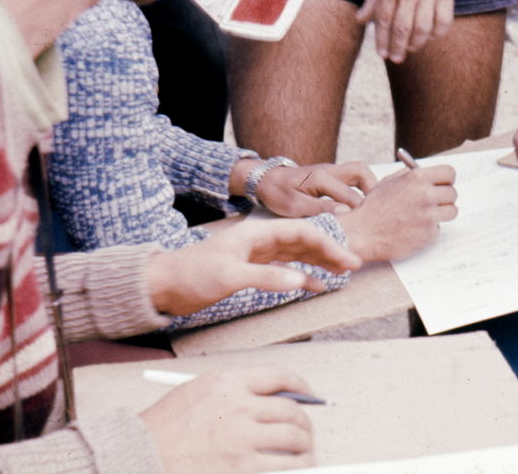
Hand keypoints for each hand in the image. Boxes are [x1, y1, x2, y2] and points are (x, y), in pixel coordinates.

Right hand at [141, 365, 316, 472]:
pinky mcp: (243, 470)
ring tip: (305, 454)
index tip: (309, 396)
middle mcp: (239, 408)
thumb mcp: (197, 393)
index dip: (301, 386)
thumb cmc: (162, 429)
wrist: (137, 457)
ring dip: (305, 448)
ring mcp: (242, 441)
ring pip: (295, 440)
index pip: (279, 376)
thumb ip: (235, 393)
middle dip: (305, 423)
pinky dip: (296, 469)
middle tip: (306, 431)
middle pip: (292, 411)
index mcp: (228, 383)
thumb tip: (275, 401)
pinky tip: (297, 470)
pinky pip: (285, 468)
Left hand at [147, 219, 360, 315]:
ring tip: (342, 272)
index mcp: (257, 233)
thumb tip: (300, 282)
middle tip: (354, 265)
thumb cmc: (192, 274)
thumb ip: (265, 278)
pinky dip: (302, 276)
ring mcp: (256, 255)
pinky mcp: (251, 269)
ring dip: (320, 262)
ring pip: (297, 254)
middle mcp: (260, 240)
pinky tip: (316, 286)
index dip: (328, 244)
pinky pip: (285, 270)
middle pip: (303, 241)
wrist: (163, 285)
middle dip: (330, 252)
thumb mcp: (229, 276)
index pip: (301, 232)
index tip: (347, 259)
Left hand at [251, 161, 373, 216]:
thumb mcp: (293, 206)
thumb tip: (346, 212)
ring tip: (369, 208)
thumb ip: (319, 208)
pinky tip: (359, 206)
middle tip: (373, 211)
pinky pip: (352, 178)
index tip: (365, 228)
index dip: (359, 212)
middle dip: (372, 190)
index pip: (350, 195)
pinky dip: (360, 189)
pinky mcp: (330, 175)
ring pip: (359, 172)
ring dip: (368, 187)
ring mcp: (331, 170)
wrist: (265, 179)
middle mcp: (330, 170)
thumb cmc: (277, 193)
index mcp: (321, 178)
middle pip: (361, 171)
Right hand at [338, 165, 457, 260]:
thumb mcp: (389, 183)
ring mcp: (428, 215)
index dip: (447, 179)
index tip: (444, 183)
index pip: (449, 173)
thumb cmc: (374, 208)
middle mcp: (425, 195)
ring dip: (442, 213)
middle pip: (453, 193)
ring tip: (426, 216)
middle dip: (445, 197)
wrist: (363, 232)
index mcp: (416, 178)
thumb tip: (428, 173)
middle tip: (436, 201)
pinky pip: (438, 228)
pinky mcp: (428, 234)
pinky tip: (414, 229)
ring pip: (451, 211)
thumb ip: (410, 176)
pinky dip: (429, 229)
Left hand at [355, 0, 456, 62]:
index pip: (384, 20)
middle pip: (402, 29)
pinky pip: (444, 21)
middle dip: (397, 48)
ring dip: (416, 44)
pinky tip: (429, 37)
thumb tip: (361, 20)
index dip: (382, 40)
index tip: (382, 53)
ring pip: (423, 29)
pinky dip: (437, 33)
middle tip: (395, 58)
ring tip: (410, 50)